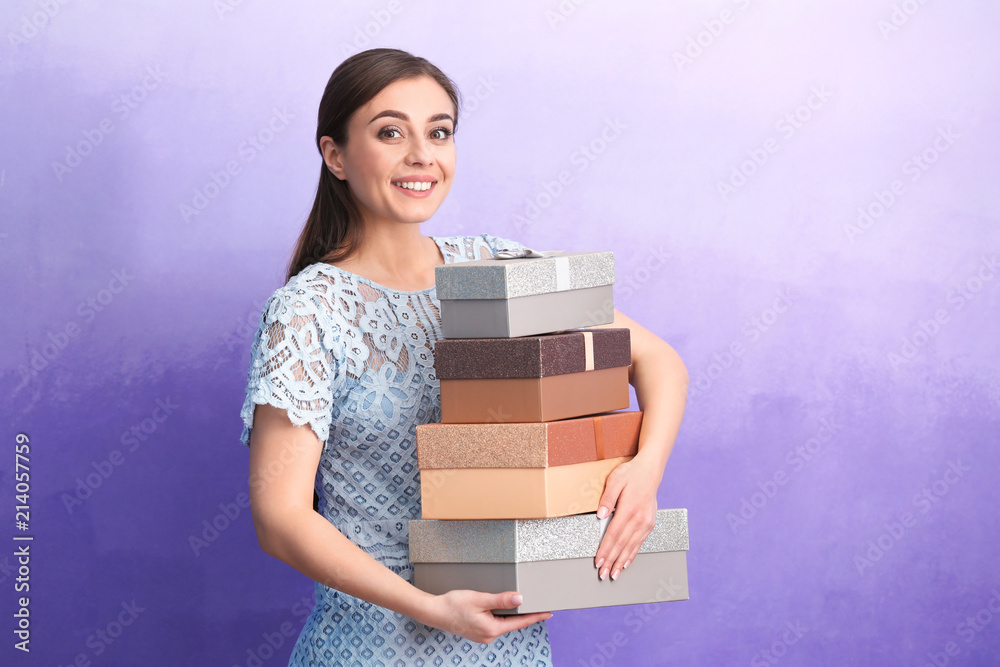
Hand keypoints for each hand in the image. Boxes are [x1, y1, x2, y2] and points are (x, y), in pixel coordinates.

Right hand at [421, 590, 552, 643]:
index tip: (548, 612)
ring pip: (503, 624)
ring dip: (513, 615)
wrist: (433, 612)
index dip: (535, 616)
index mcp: (492, 629)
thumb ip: (501, 600)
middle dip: (526, 615)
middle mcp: (489, 636)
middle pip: (513, 624)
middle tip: (539, 605)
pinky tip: (503, 609)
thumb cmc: (454, 605)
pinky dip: (502, 616)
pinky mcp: (477, 632)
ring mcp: (482, 636)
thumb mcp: (480, 599)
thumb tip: (520, 599)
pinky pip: (495, 624)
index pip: (520, 622)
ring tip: (524, 605)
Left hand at [593, 456, 660, 580]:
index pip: (614, 534)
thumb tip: (600, 515)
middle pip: (622, 544)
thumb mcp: (615, 480)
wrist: (650, 471)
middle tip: (603, 574)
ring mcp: (646, 522)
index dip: (605, 549)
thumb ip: (607, 498)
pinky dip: (632, 554)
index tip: (598, 561)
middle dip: (611, 561)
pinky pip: (640, 542)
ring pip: (631, 546)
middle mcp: (639, 519)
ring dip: (621, 561)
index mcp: (629, 509)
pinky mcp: (649, 523)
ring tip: (614, 573)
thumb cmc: (631, 473)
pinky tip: (626, 562)